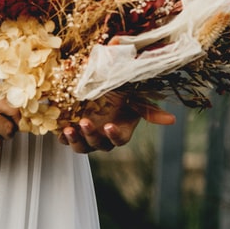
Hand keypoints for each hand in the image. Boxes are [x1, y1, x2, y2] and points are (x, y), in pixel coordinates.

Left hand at [59, 91, 175, 154]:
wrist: (95, 81)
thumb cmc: (118, 87)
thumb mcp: (132, 93)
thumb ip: (148, 107)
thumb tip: (172, 120)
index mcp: (120, 129)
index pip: (120, 140)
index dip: (115, 136)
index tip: (109, 126)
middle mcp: (104, 135)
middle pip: (99, 145)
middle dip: (91, 135)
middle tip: (85, 122)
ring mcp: (87, 134)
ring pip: (82, 147)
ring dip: (75, 140)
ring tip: (68, 129)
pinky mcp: (72, 129)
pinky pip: (66, 139)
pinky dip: (62, 137)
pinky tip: (58, 129)